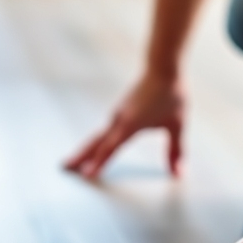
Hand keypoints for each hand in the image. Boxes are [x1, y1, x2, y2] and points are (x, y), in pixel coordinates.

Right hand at [65, 71, 185, 179]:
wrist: (163, 68)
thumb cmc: (171, 94)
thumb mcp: (177, 125)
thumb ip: (176, 151)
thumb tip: (178, 173)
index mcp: (130, 124)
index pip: (111, 148)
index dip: (99, 162)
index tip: (86, 174)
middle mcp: (118, 120)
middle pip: (95, 142)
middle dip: (80, 157)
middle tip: (63, 167)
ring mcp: (116, 115)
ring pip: (97, 137)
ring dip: (84, 150)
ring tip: (72, 162)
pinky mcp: (119, 112)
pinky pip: (103, 131)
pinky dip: (94, 142)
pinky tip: (91, 148)